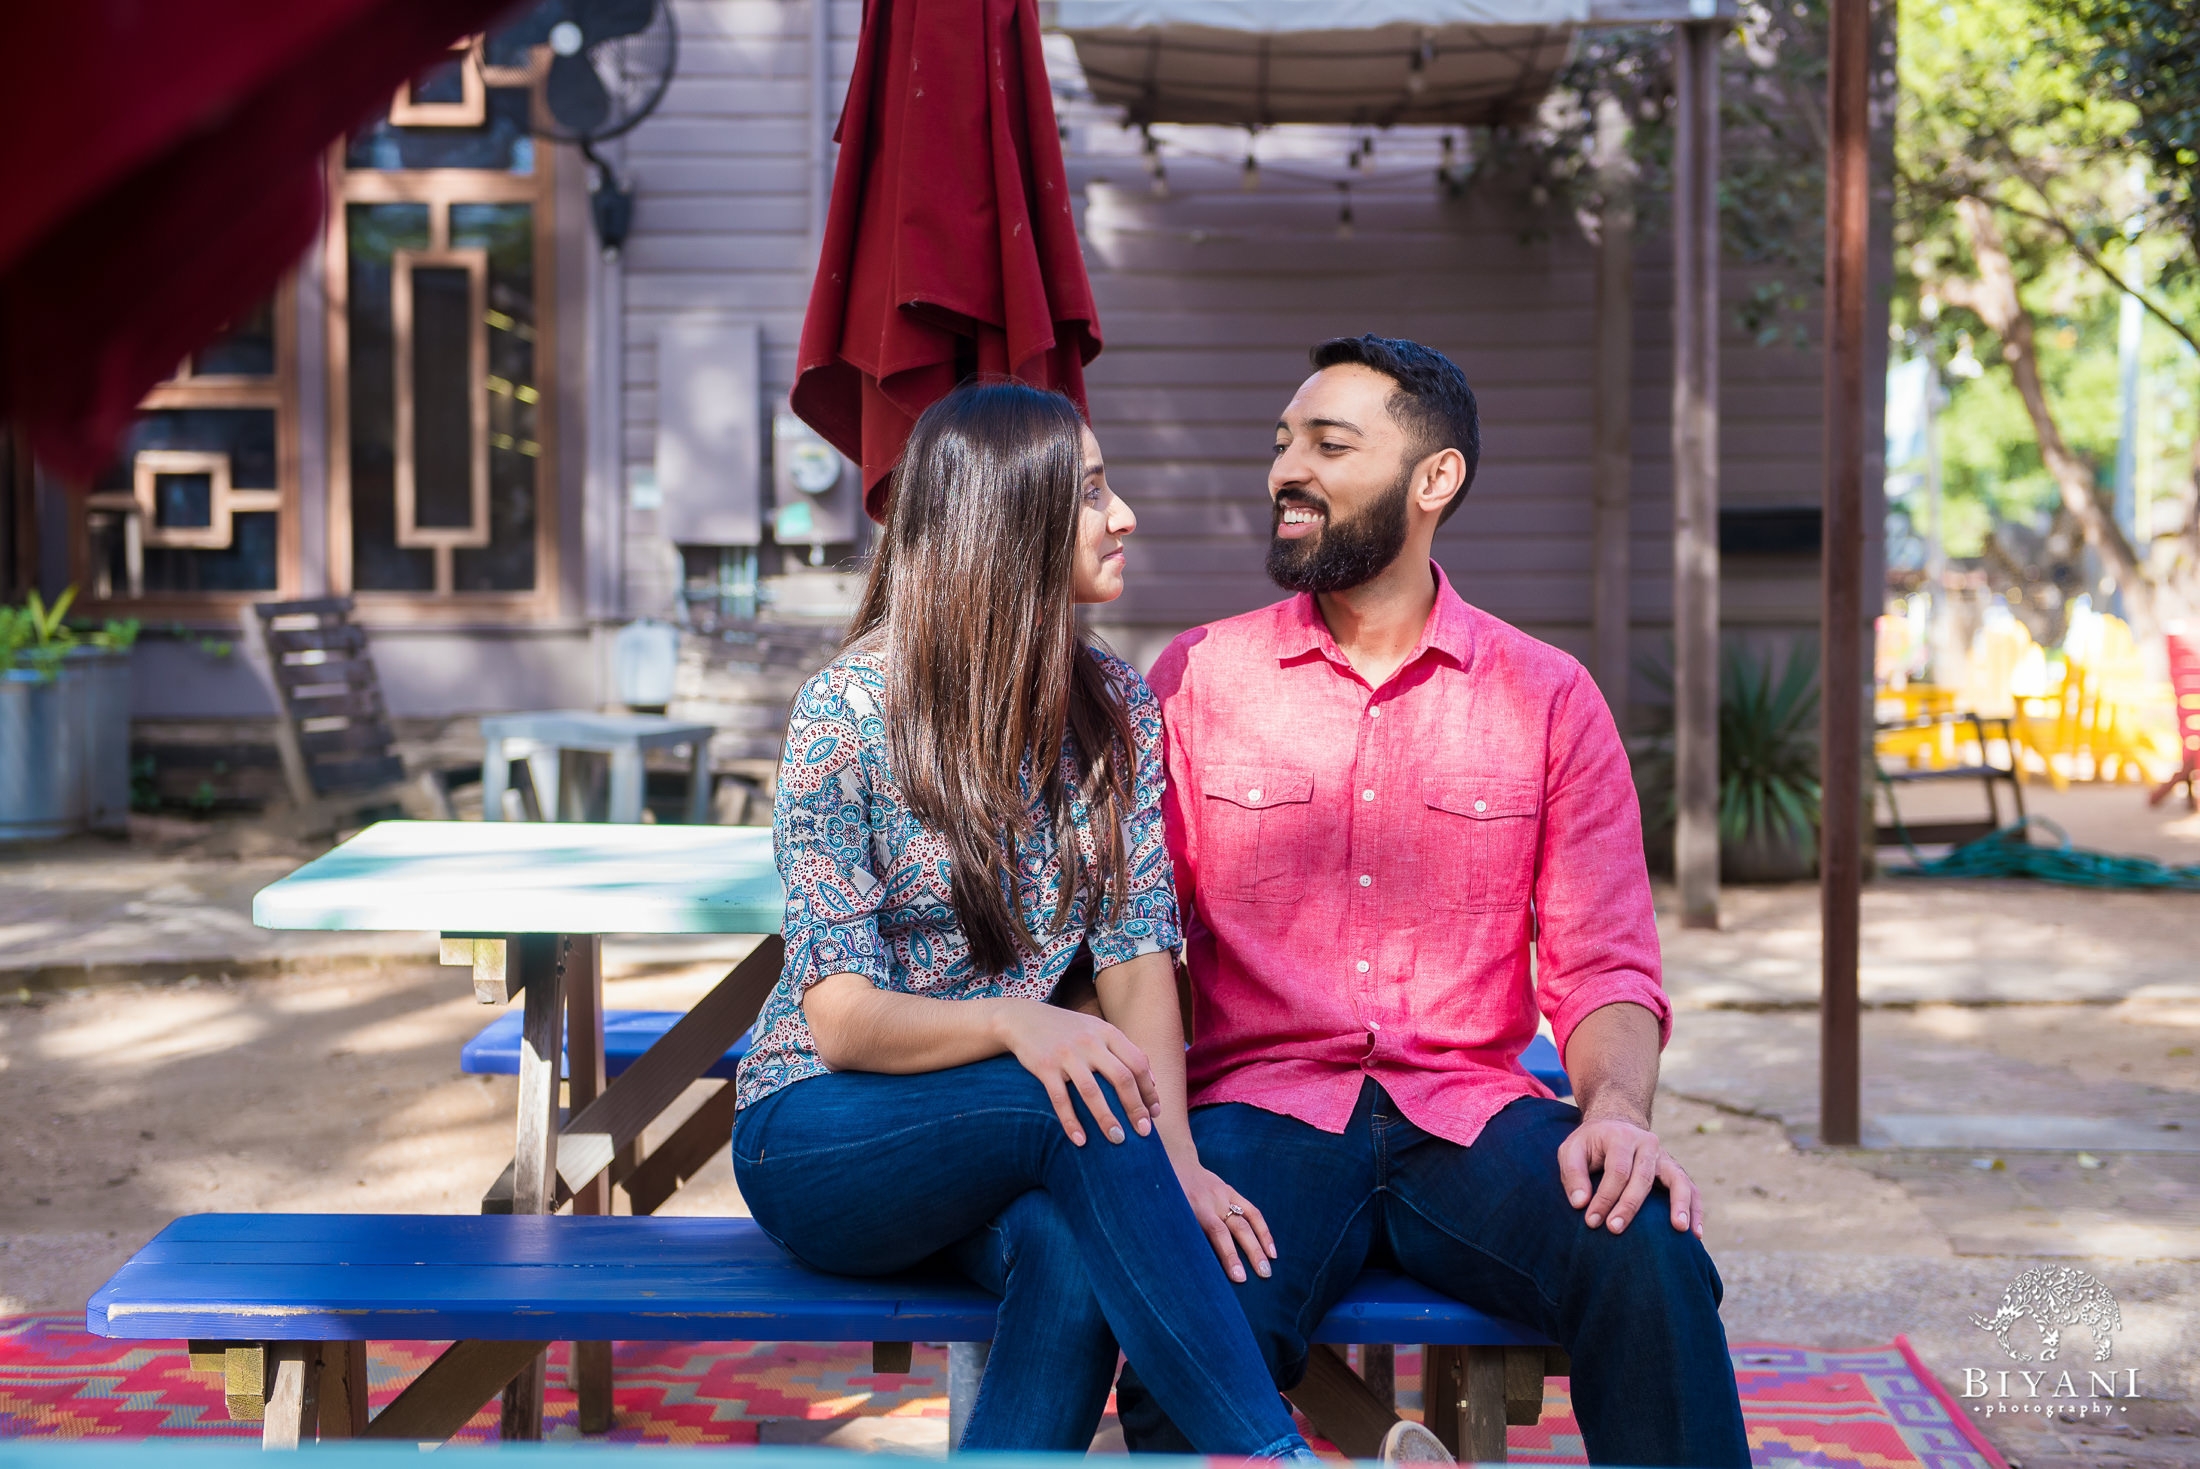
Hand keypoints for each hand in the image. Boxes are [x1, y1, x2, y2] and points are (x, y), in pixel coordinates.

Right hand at [991, 998, 1159, 1146]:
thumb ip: (1124, 1051)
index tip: (1154, 1113)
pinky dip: (1071, 1122)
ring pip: (1092, 1092)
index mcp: (1107, 1033)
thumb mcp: (1098, 1030)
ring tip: (1117, 1139)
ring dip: (1107, 1119)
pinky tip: (1080, 1141)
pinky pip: (1060, 1099)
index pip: (1138, 1063)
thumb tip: (1153, 1081)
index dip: (1149, 1090)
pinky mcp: (1045, 1066)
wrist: (1023, 1018)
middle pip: (1121, 1078)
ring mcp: (1067, 1054)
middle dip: (1135, 1108)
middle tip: (1144, 1132)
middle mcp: (1090, 1042)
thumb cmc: (1067, 1029)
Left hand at [1173, 1157, 1274, 1283]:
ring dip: (1262, 1244)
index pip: (1217, 1233)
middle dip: (1253, 1253)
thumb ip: (1181, 1233)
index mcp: (1196, 1207)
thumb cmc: (1167, 1197)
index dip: (1229, 1255)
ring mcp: (1224, 1194)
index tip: (1239, 1277)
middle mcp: (1213, 1200)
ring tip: (1269, 1267)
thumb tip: (1191, 1268)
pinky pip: (1251, 1210)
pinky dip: (1263, 1230)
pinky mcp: (1230, 1191)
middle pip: (1239, 1228)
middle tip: (1264, 1276)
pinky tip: (1270, 1249)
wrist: (1173, 1163)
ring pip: (1249, 1220)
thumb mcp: (1169, 1214)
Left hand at [1556, 1113, 1703, 1238]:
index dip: (1605, 1197)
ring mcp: (1665, 1157)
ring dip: (1679, 1206)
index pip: (1617, 1171)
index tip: (1592, 1221)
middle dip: (1628, 1206)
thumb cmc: (1591, 1144)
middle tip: (1614, 1229)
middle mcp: (1648, 1144)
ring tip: (1679, 1230)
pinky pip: (1691, 1189)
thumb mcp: (1571, 1150)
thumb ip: (1573, 1174)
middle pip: (1643, 1178)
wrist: (1616, 1125)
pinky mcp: (1675, 1170)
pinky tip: (1695, 1233)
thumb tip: (1580, 1203)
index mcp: (1621, 1137)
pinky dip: (1695, 1210)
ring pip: (1677, 1180)